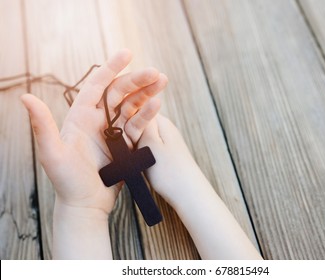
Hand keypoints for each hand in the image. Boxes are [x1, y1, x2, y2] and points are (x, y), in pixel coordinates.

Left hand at [21, 49, 167, 215]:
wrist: (86, 204)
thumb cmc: (65, 181)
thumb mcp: (52, 154)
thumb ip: (42, 126)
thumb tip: (26, 97)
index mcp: (81, 117)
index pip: (97, 86)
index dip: (111, 68)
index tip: (127, 54)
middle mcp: (98, 120)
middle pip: (120, 93)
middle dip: (137, 80)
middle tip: (155, 73)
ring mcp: (114, 131)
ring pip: (132, 106)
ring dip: (147, 93)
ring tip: (162, 82)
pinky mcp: (126, 143)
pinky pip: (139, 125)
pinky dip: (148, 114)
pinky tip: (158, 105)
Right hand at [134, 114, 205, 205]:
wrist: (189, 194)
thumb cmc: (170, 172)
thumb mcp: (150, 145)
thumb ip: (141, 125)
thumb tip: (134, 108)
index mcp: (162, 122)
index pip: (137, 108)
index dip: (126, 119)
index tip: (122, 132)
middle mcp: (165, 128)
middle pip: (138, 123)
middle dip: (129, 134)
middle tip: (129, 148)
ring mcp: (166, 141)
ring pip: (141, 138)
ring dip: (135, 146)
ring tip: (137, 158)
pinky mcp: (165, 154)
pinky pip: (147, 149)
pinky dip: (142, 155)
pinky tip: (143, 165)